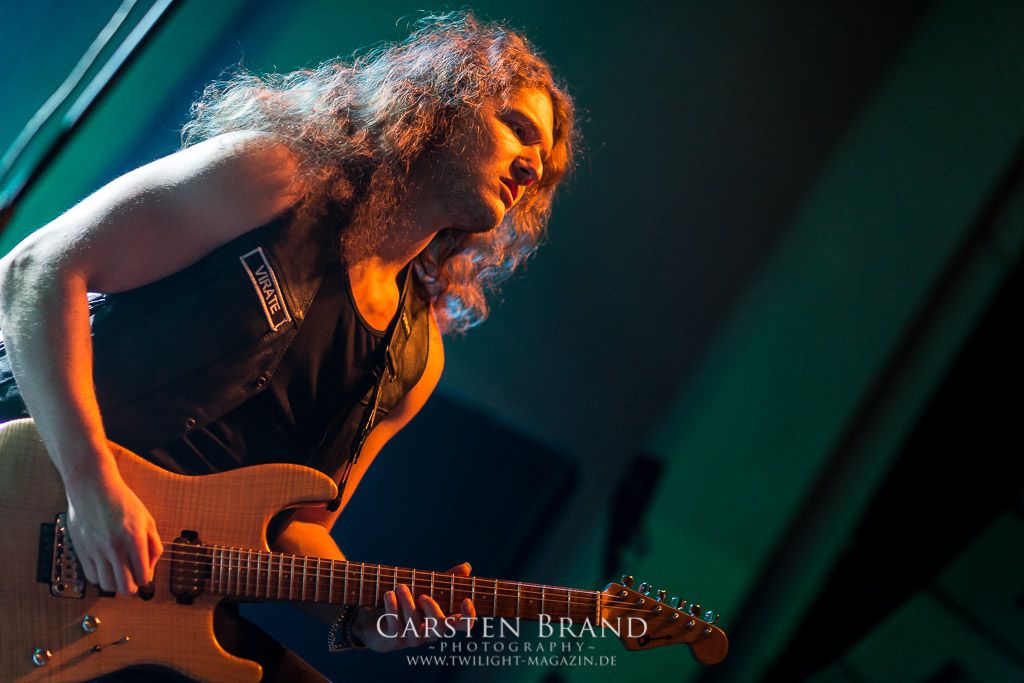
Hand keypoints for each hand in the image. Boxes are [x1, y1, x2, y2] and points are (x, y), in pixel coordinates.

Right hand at [65, 465, 162, 594]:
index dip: (146, 579)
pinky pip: (91, 577)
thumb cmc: (121, 501)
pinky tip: (105, 567)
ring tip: (118, 574)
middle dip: (132, 587)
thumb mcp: (147, 518)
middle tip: (132, 580)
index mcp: (135, 538)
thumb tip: (151, 566)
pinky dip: (100, 577)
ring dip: (115, 583)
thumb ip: (153, 544)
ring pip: (107, 585)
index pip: (143, 575)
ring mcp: (96, 550)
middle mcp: (115, 547)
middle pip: (125, 587)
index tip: (144, 575)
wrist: (92, 487)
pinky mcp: (81, 550)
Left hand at [351, 562, 476, 651]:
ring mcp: (409, 638)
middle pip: (439, 628)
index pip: (461, 625)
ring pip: (414, 624)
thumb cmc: (405, 604)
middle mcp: (427, 634)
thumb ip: (447, 580)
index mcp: (439, 622)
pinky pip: (394, 624)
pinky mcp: (390, 638)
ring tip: (400, 586)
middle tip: (422, 595)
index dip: (467, 616)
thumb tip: (467, 566)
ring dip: (407, 602)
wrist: (373, 619)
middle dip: (432, 609)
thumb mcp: (426, 589)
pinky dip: (392, 606)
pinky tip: (389, 594)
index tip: (465, 600)